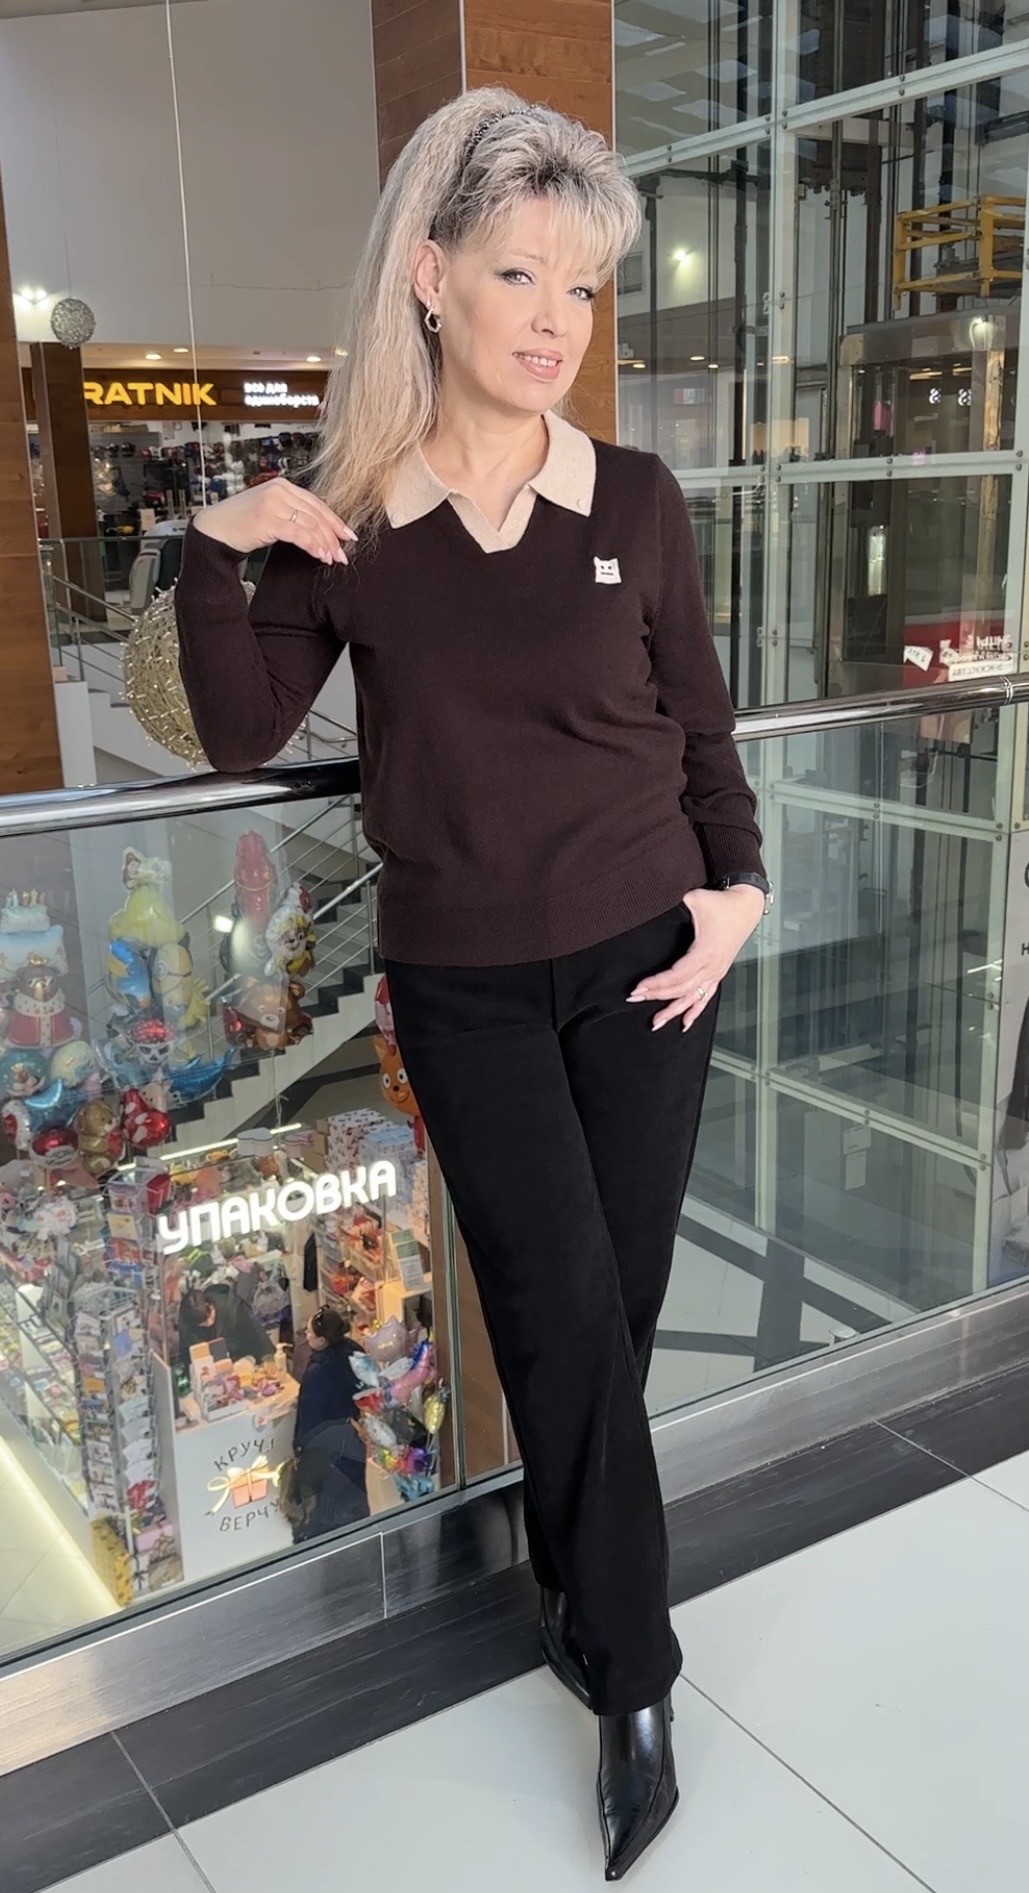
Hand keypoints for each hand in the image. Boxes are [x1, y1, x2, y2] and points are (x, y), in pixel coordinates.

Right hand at [193, 476, 355, 565]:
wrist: (215, 529)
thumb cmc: (241, 523)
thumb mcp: (270, 511)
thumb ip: (291, 512)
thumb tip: (319, 529)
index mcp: (283, 485)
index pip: (316, 503)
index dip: (334, 521)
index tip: (348, 536)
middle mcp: (279, 490)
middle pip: (316, 514)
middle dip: (333, 536)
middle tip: (343, 553)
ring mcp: (273, 503)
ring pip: (310, 525)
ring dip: (324, 544)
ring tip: (332, 559)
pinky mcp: (268, 519)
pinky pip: (299, 534)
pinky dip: (312, 546)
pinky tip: (319, 556)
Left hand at [628, 885, 765, 1030]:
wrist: (746, 907)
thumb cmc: (722, 904)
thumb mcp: (695, 899)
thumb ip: (675, 903)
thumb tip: (652, 904)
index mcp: (705, 953)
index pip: (676, 976)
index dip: (656, 984)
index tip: (637, 988)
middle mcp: (711, 967)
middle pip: (681, 990)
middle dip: (656, 996)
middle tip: (634, 999)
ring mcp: (716, 972)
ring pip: (692, 998)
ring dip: (673, 1011)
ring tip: (656, 1022)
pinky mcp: (718, 972)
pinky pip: (706, 997)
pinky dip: (695, 1011)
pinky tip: (685, 1023)